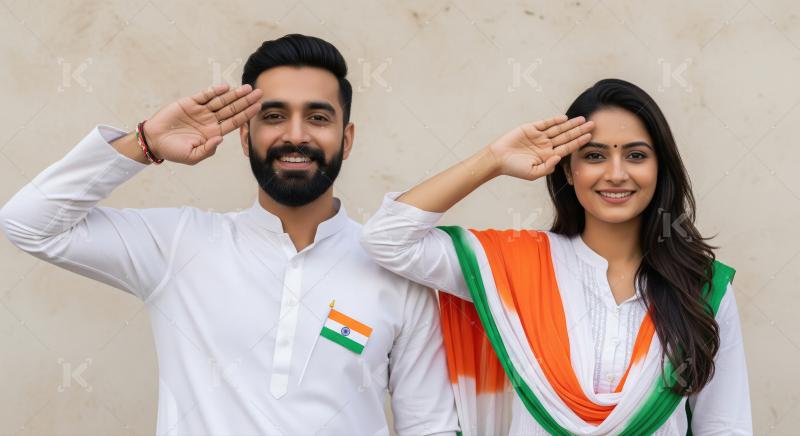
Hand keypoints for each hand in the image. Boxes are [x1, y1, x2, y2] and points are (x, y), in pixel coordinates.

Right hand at [142, 83, 262, 164]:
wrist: (154, 141)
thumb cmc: (174, 151)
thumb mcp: (193, 156)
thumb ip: (208, 149)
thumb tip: (220, 138)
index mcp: (214, 133)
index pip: (235, 122)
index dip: (247, 114)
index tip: (258, 107)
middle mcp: (210, 120)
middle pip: (232, 109)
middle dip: (246, 101)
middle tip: (260, 93)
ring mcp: (201, 111)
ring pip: (221, 100)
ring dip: (234, 94)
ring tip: (247, 88)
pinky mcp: (189, 103)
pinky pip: (204, 95)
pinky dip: (214, 91)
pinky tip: (225, 87)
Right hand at [487, 115, 593, 179]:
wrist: (497, 158)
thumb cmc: (514, 168)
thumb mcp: (533, 173)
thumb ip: (547, 167)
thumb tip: (559, 157)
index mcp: (547, 156)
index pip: (567, 148)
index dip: (578, 142)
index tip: (590, 137)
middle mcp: (545, 145)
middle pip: (566, 136)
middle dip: (580, 131)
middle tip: (593, 124)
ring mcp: (539, 136)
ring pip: (558, 129)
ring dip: (571, 124)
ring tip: (583, 119)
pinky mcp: (530, 128)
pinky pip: (545, 123)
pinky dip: (554, 120)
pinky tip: (564, 118)